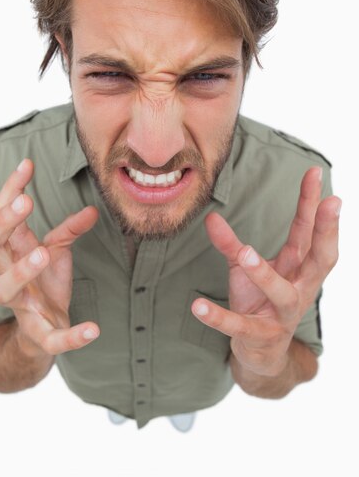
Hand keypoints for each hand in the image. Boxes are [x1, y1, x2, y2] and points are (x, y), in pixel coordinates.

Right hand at [0, 158, 99, 355]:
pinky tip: (93, 329)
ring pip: (5, 289)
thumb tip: (93, 209)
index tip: (27, 164)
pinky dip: (70, 337)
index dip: (9, 190)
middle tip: (26, 204)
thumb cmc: (44, 281)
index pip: (0, 215)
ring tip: (44, 253)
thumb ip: (71, 229)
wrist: (41, 331)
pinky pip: (50, 339)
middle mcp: (8, 274)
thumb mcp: (58, 249)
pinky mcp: (39, 334)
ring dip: (21, 271)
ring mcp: (21, 305)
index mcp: (12, 250)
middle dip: (3, 225)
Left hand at [191, 167, 340, 375]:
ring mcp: (282, 315)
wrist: (262, 354)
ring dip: (264, 274)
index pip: (308, 232)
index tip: (314, 173)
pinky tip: (198, 305)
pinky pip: (238, 326)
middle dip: (327, 232)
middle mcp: (299, 290)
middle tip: (330, 204)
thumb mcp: (246, 268)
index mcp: (298, 269)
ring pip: (281, 293)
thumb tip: (211, 217)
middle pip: (320, 260)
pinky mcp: (259, 336)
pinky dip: (218, 316)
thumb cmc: (260, 303)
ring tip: (246, 253)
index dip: (313, 204)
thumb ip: (231, 244)